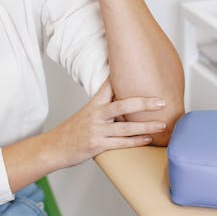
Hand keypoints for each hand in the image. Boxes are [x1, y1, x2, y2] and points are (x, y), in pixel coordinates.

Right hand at [50, 77, 166, 168]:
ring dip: (146, 125)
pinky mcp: (97, 145)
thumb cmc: (71, 132)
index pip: (109, 86)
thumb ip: (102, 106)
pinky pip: (120, 143)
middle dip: (144, 103)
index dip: (123, 77)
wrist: (54, 147)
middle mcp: (95, 115)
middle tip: (161, 101)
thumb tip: (120, 99)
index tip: (139, 68)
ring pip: (125, 127)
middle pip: (122, 105)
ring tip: (162, 123)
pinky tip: (148, 139)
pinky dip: (136, 141)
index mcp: (93, 104)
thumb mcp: (85, 114)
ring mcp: (96, 130)